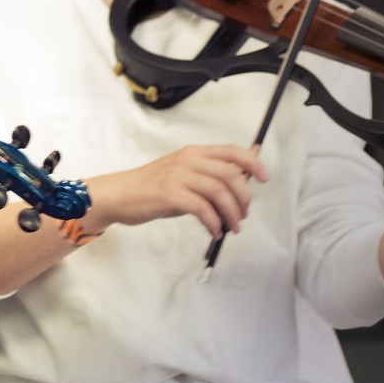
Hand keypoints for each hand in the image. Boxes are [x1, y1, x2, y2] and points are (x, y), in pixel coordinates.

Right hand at [84, 144, 268, 238]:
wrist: (119, 194)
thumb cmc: (151, 187)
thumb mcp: (183, 175)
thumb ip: (209, 176)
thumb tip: (242, 178)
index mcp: (193, 153)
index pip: (231, 151)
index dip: (253, 163)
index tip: (264, 178)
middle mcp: (187, 160)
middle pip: (230, 173)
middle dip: (244, 197)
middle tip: (244, 214)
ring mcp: (178, 175)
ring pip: (219, 191)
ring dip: (231, 213)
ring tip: (232, 227)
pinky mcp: (170, 194)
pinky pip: (202, 209)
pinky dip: (213, 222)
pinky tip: (214, 231)